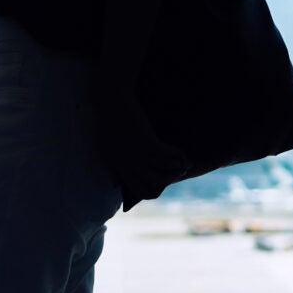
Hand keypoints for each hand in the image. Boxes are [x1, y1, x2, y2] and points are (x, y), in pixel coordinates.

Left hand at [98, 92, 190, 209]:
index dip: (154, 189)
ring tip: (185, 164)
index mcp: (118, 168)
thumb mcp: (106, 149)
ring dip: (176, 171)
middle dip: (167, 182)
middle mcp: (127, 166)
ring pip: (162, 177)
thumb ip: (114, 167)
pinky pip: (168, 159)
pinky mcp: (147, 144)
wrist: (110, 102)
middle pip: (152, 188)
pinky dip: (179, 158)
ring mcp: (137, 157)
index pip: (139, 191)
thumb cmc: (109, 121)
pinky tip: (183, 154)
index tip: (163, 181)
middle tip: (177, 172)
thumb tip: (115, 182)